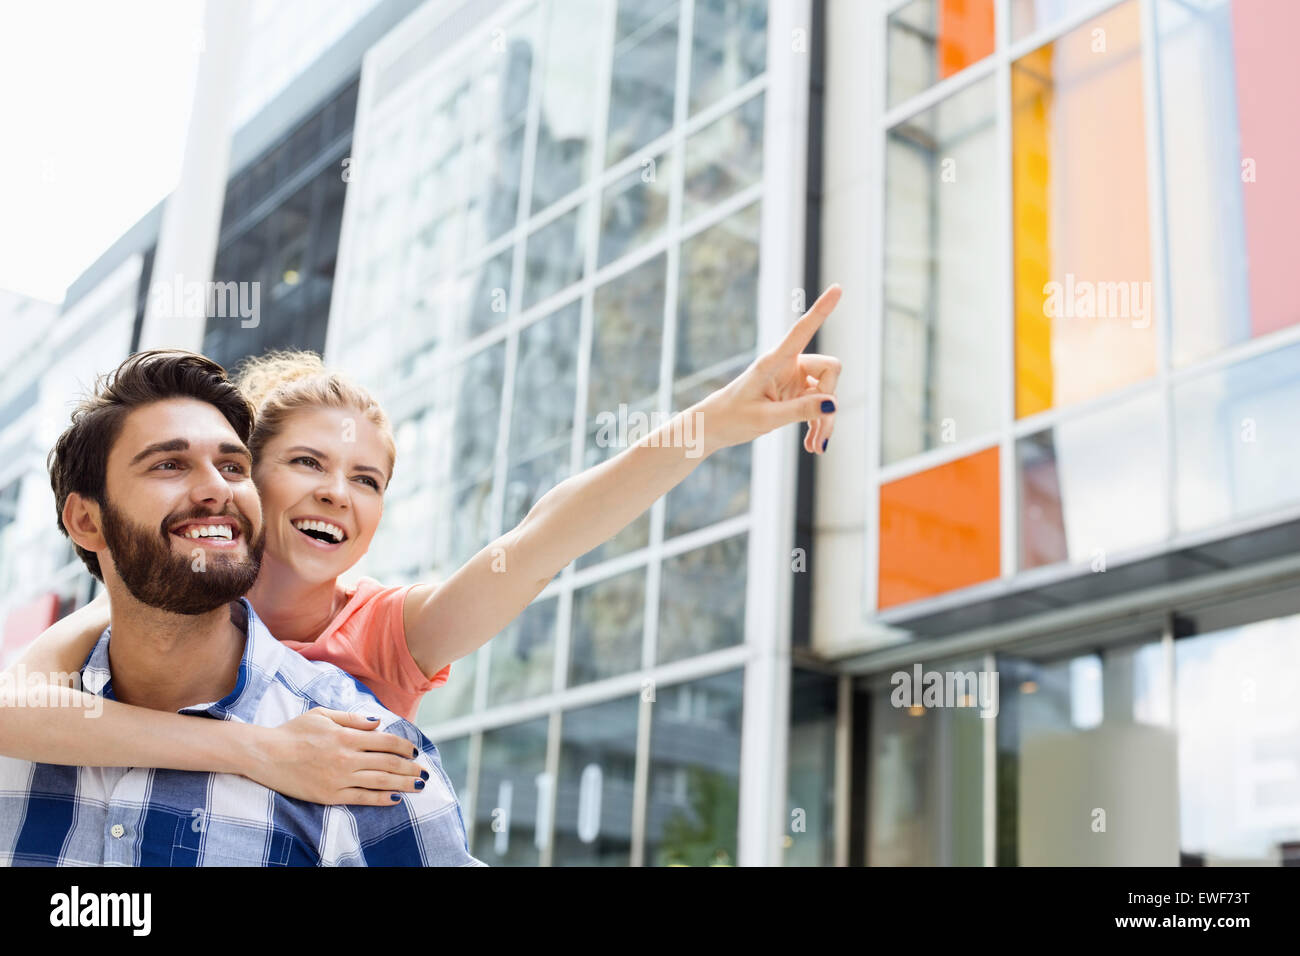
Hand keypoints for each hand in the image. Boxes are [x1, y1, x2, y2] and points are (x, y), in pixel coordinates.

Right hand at [245, 707, 426, 805]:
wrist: (266, 755)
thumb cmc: (294, 731)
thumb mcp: (323, 714)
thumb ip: (353, 719)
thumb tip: (377, 723)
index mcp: (346, 736)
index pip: (386, 742)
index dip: (404, 747)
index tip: (414, 751)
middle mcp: (347, 758)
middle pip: (388, 764)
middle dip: (410, 768)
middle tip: (424, 772)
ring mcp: (339, 779)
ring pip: (380, 782)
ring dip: (403, 784)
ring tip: (419, 786)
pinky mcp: (330, 796)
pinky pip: (362, 798)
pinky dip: (381, 799)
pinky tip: (395, 799)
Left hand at [693, 284, 842, 454]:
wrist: (714, 428)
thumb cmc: (731, 418)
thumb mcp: (765, 419)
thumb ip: (800, 410)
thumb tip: (832, 405)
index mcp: (773, 361)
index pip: (802, 331)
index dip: (821, 310)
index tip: (838, 288)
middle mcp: (787, 364)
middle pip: (830, 370)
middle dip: (830, 400)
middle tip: (820, 432)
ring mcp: (794, 378)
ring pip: (828, 392)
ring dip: (825, 420)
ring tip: (816, 447)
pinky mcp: (796, 393)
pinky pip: (819, 404)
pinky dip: (819, 424)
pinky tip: (812, 445)